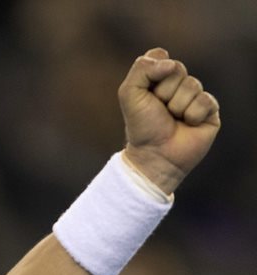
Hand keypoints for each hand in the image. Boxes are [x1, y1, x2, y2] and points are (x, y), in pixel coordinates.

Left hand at [119, 48, 220, 194]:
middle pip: (177, 68)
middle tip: (159, 109)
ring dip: (177, 105)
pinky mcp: (210, 109)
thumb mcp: (129, 93)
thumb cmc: (141, 126)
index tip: (147, 90)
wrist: (154, 155)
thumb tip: (171, 64)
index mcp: (157, 78)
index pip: (160, 55)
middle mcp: (176, 84)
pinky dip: (192, 114)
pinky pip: (205, 100)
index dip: (153, 70)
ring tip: (172, 119)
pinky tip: (188, 124)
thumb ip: (142, 69)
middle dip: (163, 91)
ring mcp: (194, 96)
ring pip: (191, 84)